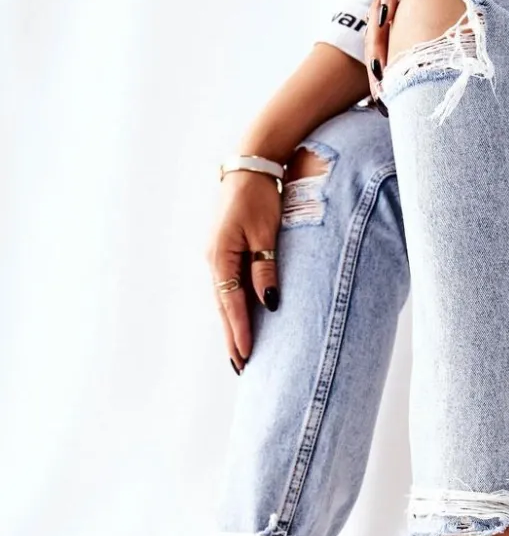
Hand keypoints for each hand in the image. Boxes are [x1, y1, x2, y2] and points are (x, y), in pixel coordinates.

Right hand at [206, 170, 281, 369]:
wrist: (249, 167)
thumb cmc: (260, 197)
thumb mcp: (266, 234)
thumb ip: (266, 270)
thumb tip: (269, 305)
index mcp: (220, 255)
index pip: (231, 302)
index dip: (240, 330)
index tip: (247, 354)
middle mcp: (212, 259)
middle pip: (222, 307)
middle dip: (232, 337)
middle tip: (241, 367)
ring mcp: (214, 256)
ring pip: (223, 299)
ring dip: (230, 326)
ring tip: (239, 354)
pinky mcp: (221, 252)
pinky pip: (226, 287)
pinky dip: (231, 308)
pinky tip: (237, 322)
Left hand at [365, 0, 494, 92]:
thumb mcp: (455, 31)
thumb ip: (441, 53)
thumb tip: (437, 90)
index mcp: (404, 11)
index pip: (385, 43)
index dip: (382, 70)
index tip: (382, 99)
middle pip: (378, 28)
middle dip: (376, 59)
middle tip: (379, 87)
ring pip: (381, 5)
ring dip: (377, 34)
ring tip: (378, 61)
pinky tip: (387, 16)